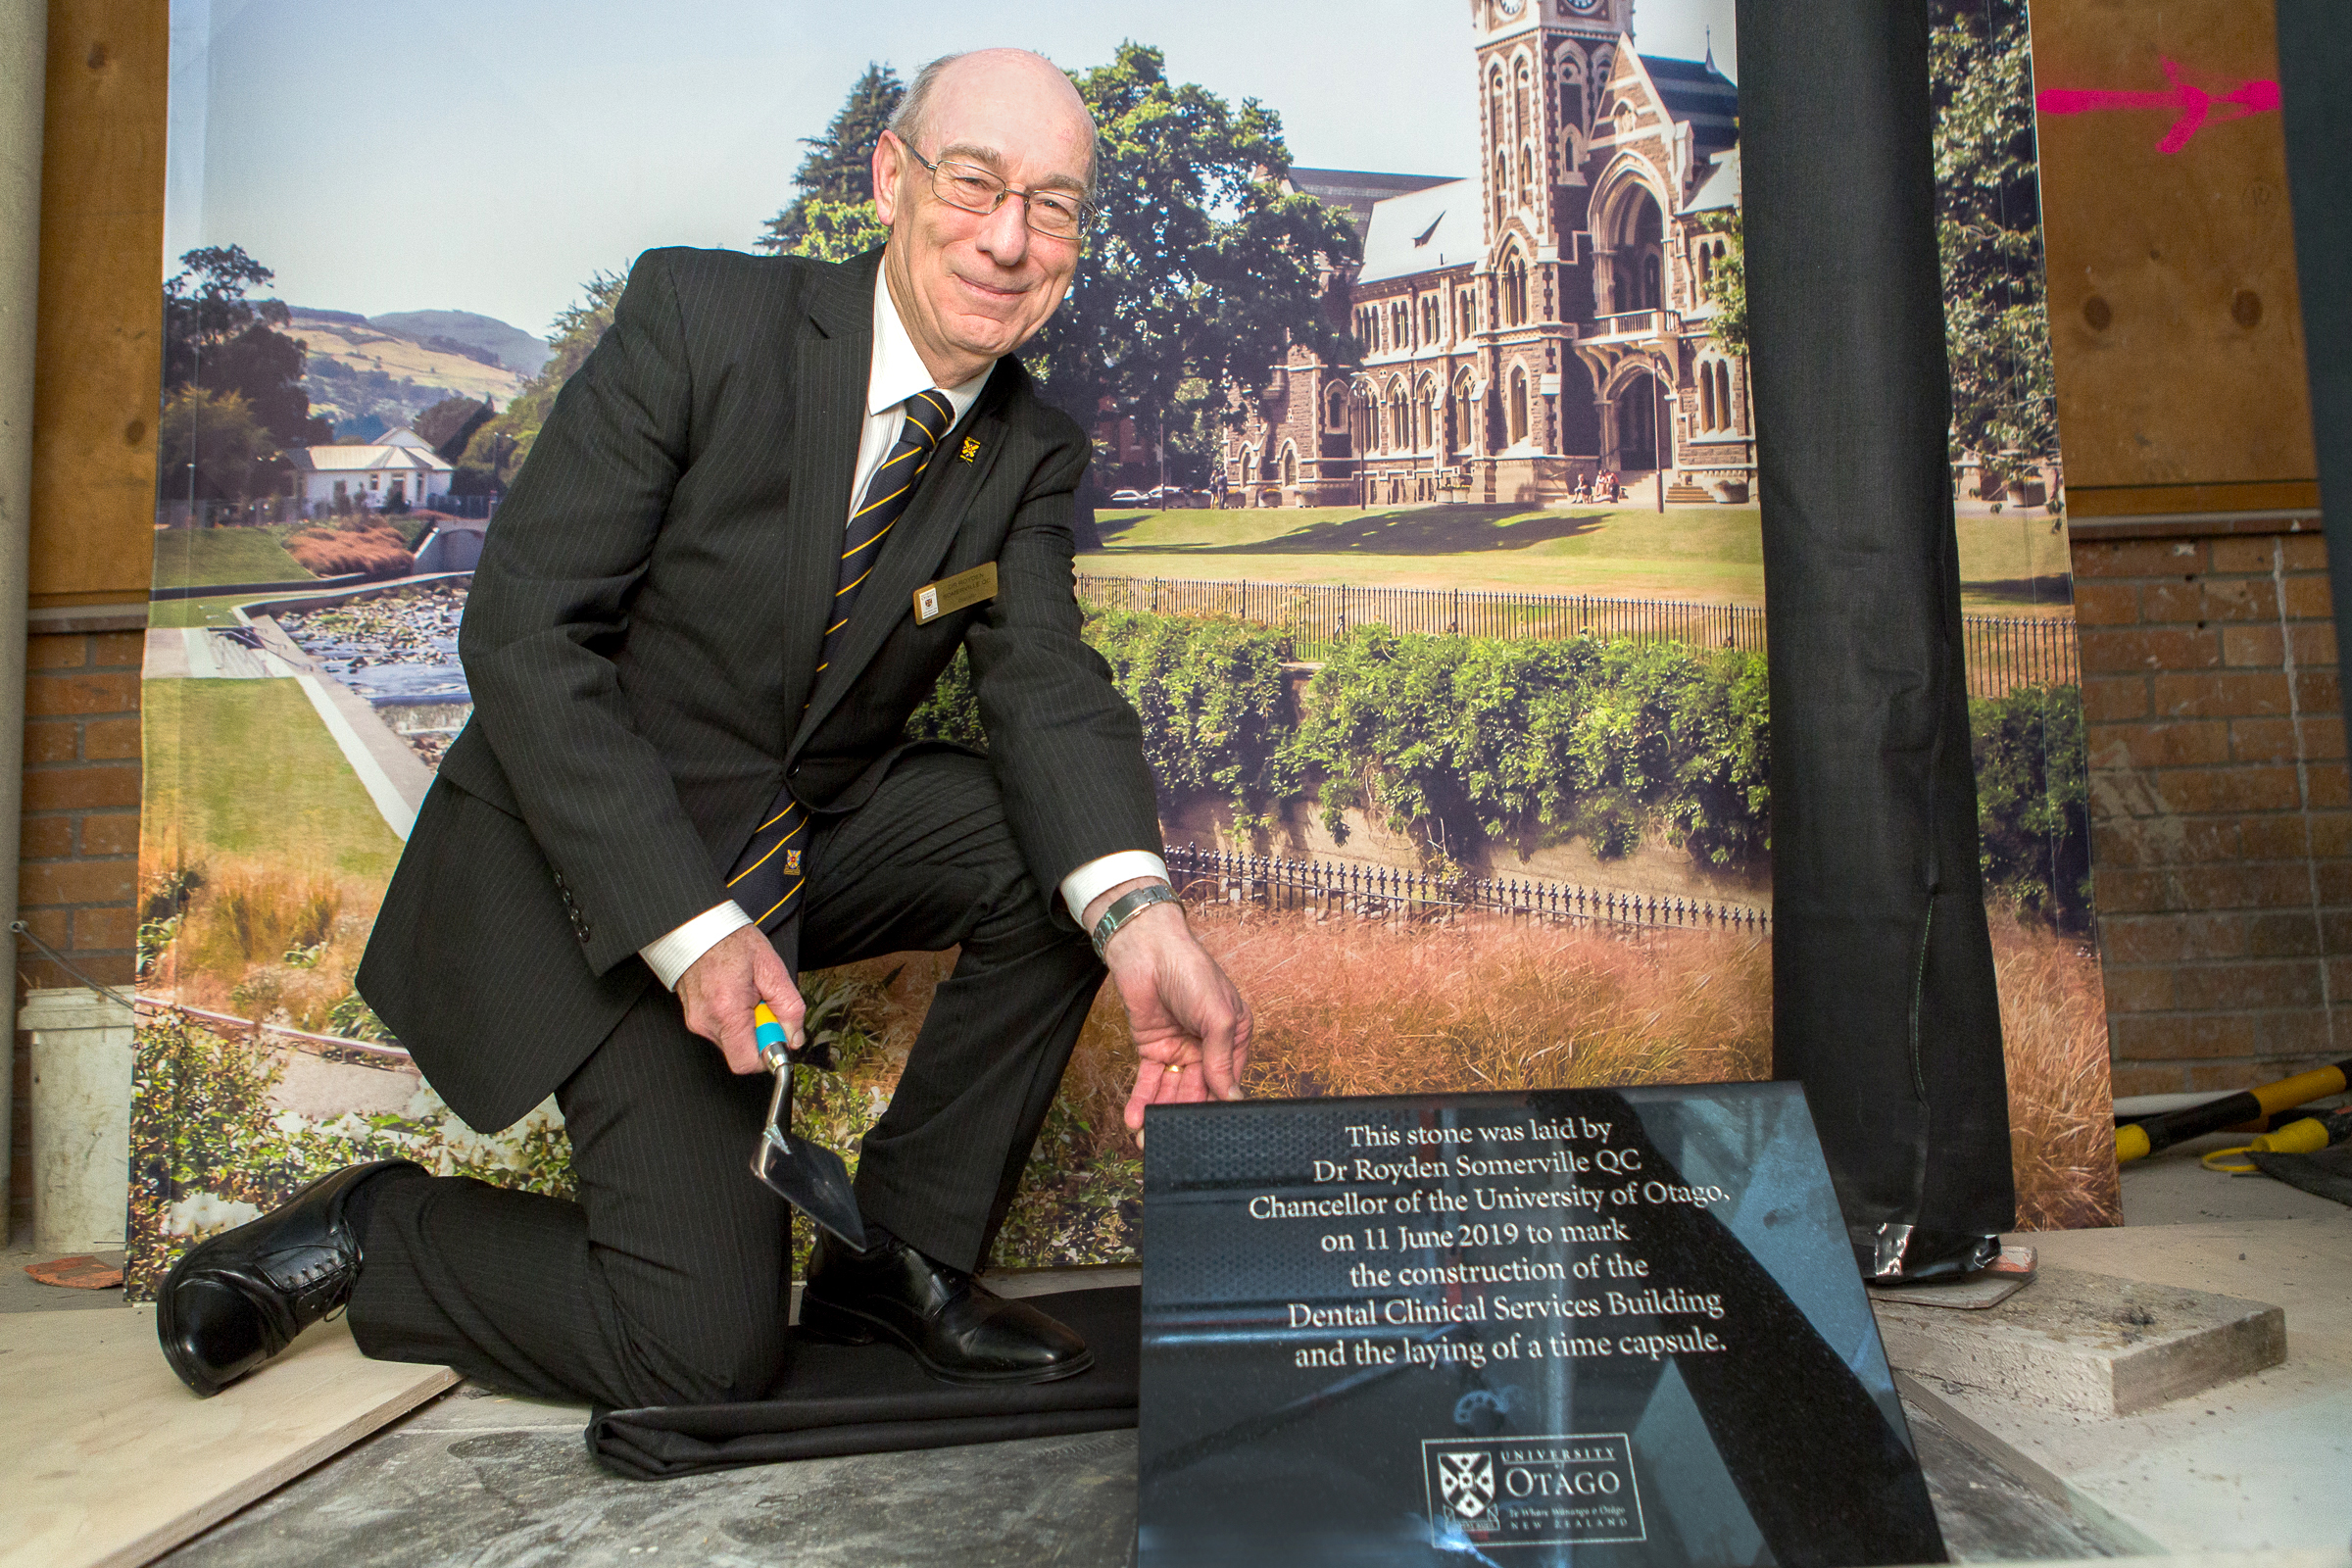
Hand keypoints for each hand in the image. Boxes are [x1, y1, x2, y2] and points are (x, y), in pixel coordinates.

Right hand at [677, 924, 803, 1074]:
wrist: (698, 928)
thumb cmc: (732, 942)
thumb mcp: (772, 968)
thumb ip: (789, 1006)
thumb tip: (794, 1037)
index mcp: (727, 1011)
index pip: (747, 1062)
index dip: (767, 1054)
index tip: (777, 1034)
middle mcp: (707, 1021)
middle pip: (740, 1053)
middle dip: (759, 1035)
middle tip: (762, 1005)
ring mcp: (696, 1021)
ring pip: (731, 1042)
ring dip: (746, 1026)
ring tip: (747, 996)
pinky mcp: (693, 1019)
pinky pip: (720, 1031)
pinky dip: (733, 1019)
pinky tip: (735, 996)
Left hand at [1087, 882, 1250, 1147]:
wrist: (1147, 950)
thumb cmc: (1192, 972)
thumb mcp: (1217, 1015)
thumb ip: (1221, 1059)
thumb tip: (1230, 1098)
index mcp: (1232, 1038)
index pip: (1228, 1083)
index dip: (1218, 1107)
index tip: (1210, 1134)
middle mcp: (1207, 1049)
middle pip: (1198, 1093)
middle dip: (1185, 1119)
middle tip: (1173, 1146)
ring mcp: (1179, 1050)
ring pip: (1171, 1092)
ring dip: (1161, 1116)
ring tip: (1149, 1143)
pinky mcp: (1151, 1049)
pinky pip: (1148, 1082)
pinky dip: (1142, 1101)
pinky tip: (1135, 1121)